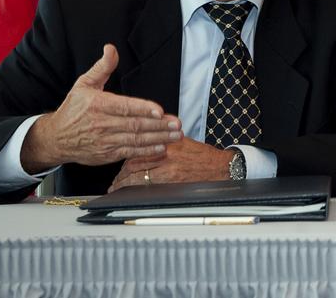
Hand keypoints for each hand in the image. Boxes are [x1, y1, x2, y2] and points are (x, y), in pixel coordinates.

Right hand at [20, 44, 181, 172]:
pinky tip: (161, 148)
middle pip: (134, 125)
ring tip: (176, 136)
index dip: (143, 109)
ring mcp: (105, 141)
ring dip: (158, 138)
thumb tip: (111, 49)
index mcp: (98, 105)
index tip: (160, 110)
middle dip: (158, 125)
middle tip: (177, 124)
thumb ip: (102, 67)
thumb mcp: (84, 84)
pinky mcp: (106, 154)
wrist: (55, 138)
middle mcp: (102, 124)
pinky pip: (129, 153)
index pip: (124, 107)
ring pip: (135, 140)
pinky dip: (146, 151)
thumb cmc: (72, 109)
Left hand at [108, 137, 233, 190]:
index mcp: (167, 140)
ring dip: (124, 183)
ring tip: (117, 188)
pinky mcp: (171, 180)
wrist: (220, 167)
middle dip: (121, 174)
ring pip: (137, 175)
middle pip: (133, 162)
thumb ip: (164, 141)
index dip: (125, 158)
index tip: (120, 166)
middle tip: (115, 181)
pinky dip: (134, 190)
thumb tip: (145, 144)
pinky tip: (130, 194)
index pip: (138, 148)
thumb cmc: (202, 156)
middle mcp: (165, 152)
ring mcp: (168, 167)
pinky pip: (147, 186)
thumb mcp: (183, 141)